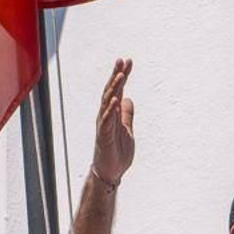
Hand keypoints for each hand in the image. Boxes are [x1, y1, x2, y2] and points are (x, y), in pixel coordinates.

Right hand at [91, 58, 134, 186]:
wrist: (111, 172)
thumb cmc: (117, 152)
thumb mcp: (127, 129)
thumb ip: (127, 115)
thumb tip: (128, 99)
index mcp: (113, 114)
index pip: (117, 90)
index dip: (122, 75)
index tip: (128, 62)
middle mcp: (106, 116)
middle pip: (110, 91)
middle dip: (116, 75)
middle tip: (122, 61)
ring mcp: (104, 126)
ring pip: (107, 103)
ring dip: (114, 89)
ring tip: (121, 76)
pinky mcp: (104, 137)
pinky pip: (106, 121)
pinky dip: (110, 110)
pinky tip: (115, 100)